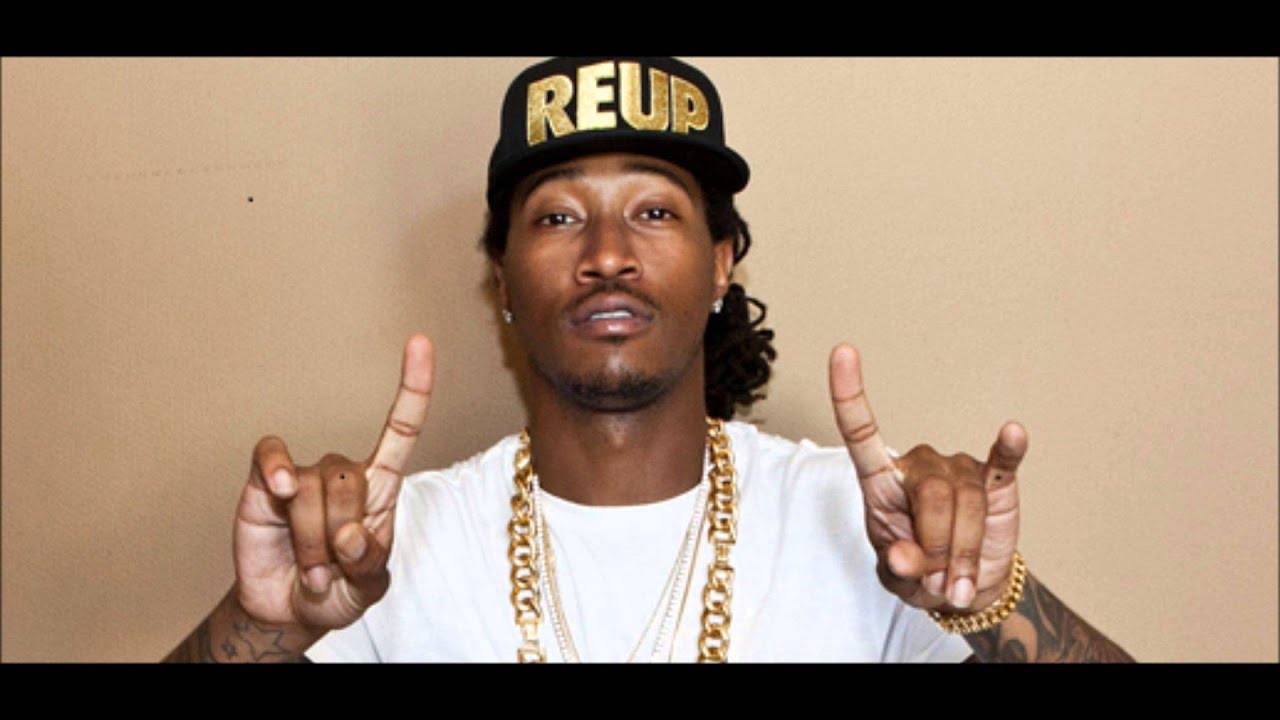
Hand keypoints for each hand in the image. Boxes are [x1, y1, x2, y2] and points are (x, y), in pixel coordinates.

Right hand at [232, 335, 433, 630]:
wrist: (288, 609)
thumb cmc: (339, 589)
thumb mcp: (369, 587)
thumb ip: (369, 563)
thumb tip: (352, 534)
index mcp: (380, 488)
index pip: (401, 429)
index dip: (412, 388)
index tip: (420, 342)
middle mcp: (344, 473)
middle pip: (350, 478)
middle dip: (341, 534)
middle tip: (333, 568)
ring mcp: (303, 474)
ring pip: (312, 488)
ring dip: (312, 541)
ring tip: (312, 569)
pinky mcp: (266, 481)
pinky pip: (270, 458)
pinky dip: (277, 471)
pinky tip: (281, 492)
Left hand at [828, 344, 1024, 613]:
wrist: (962, 590)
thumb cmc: (918, 571)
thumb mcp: (896, 577)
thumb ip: (897, 566)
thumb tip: (905, 557)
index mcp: (881, 481)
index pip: (861, 432)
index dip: (850, 394)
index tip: (842, 351)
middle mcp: (919, 466)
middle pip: (931, 494)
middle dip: (937, 545)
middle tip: (935, 580)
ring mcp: (959, 469)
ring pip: (967, 503)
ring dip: (963, 552)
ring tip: (954, 580)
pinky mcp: (995, 481)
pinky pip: (1003, 462)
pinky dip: (1009, 449)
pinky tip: (1013, 433)